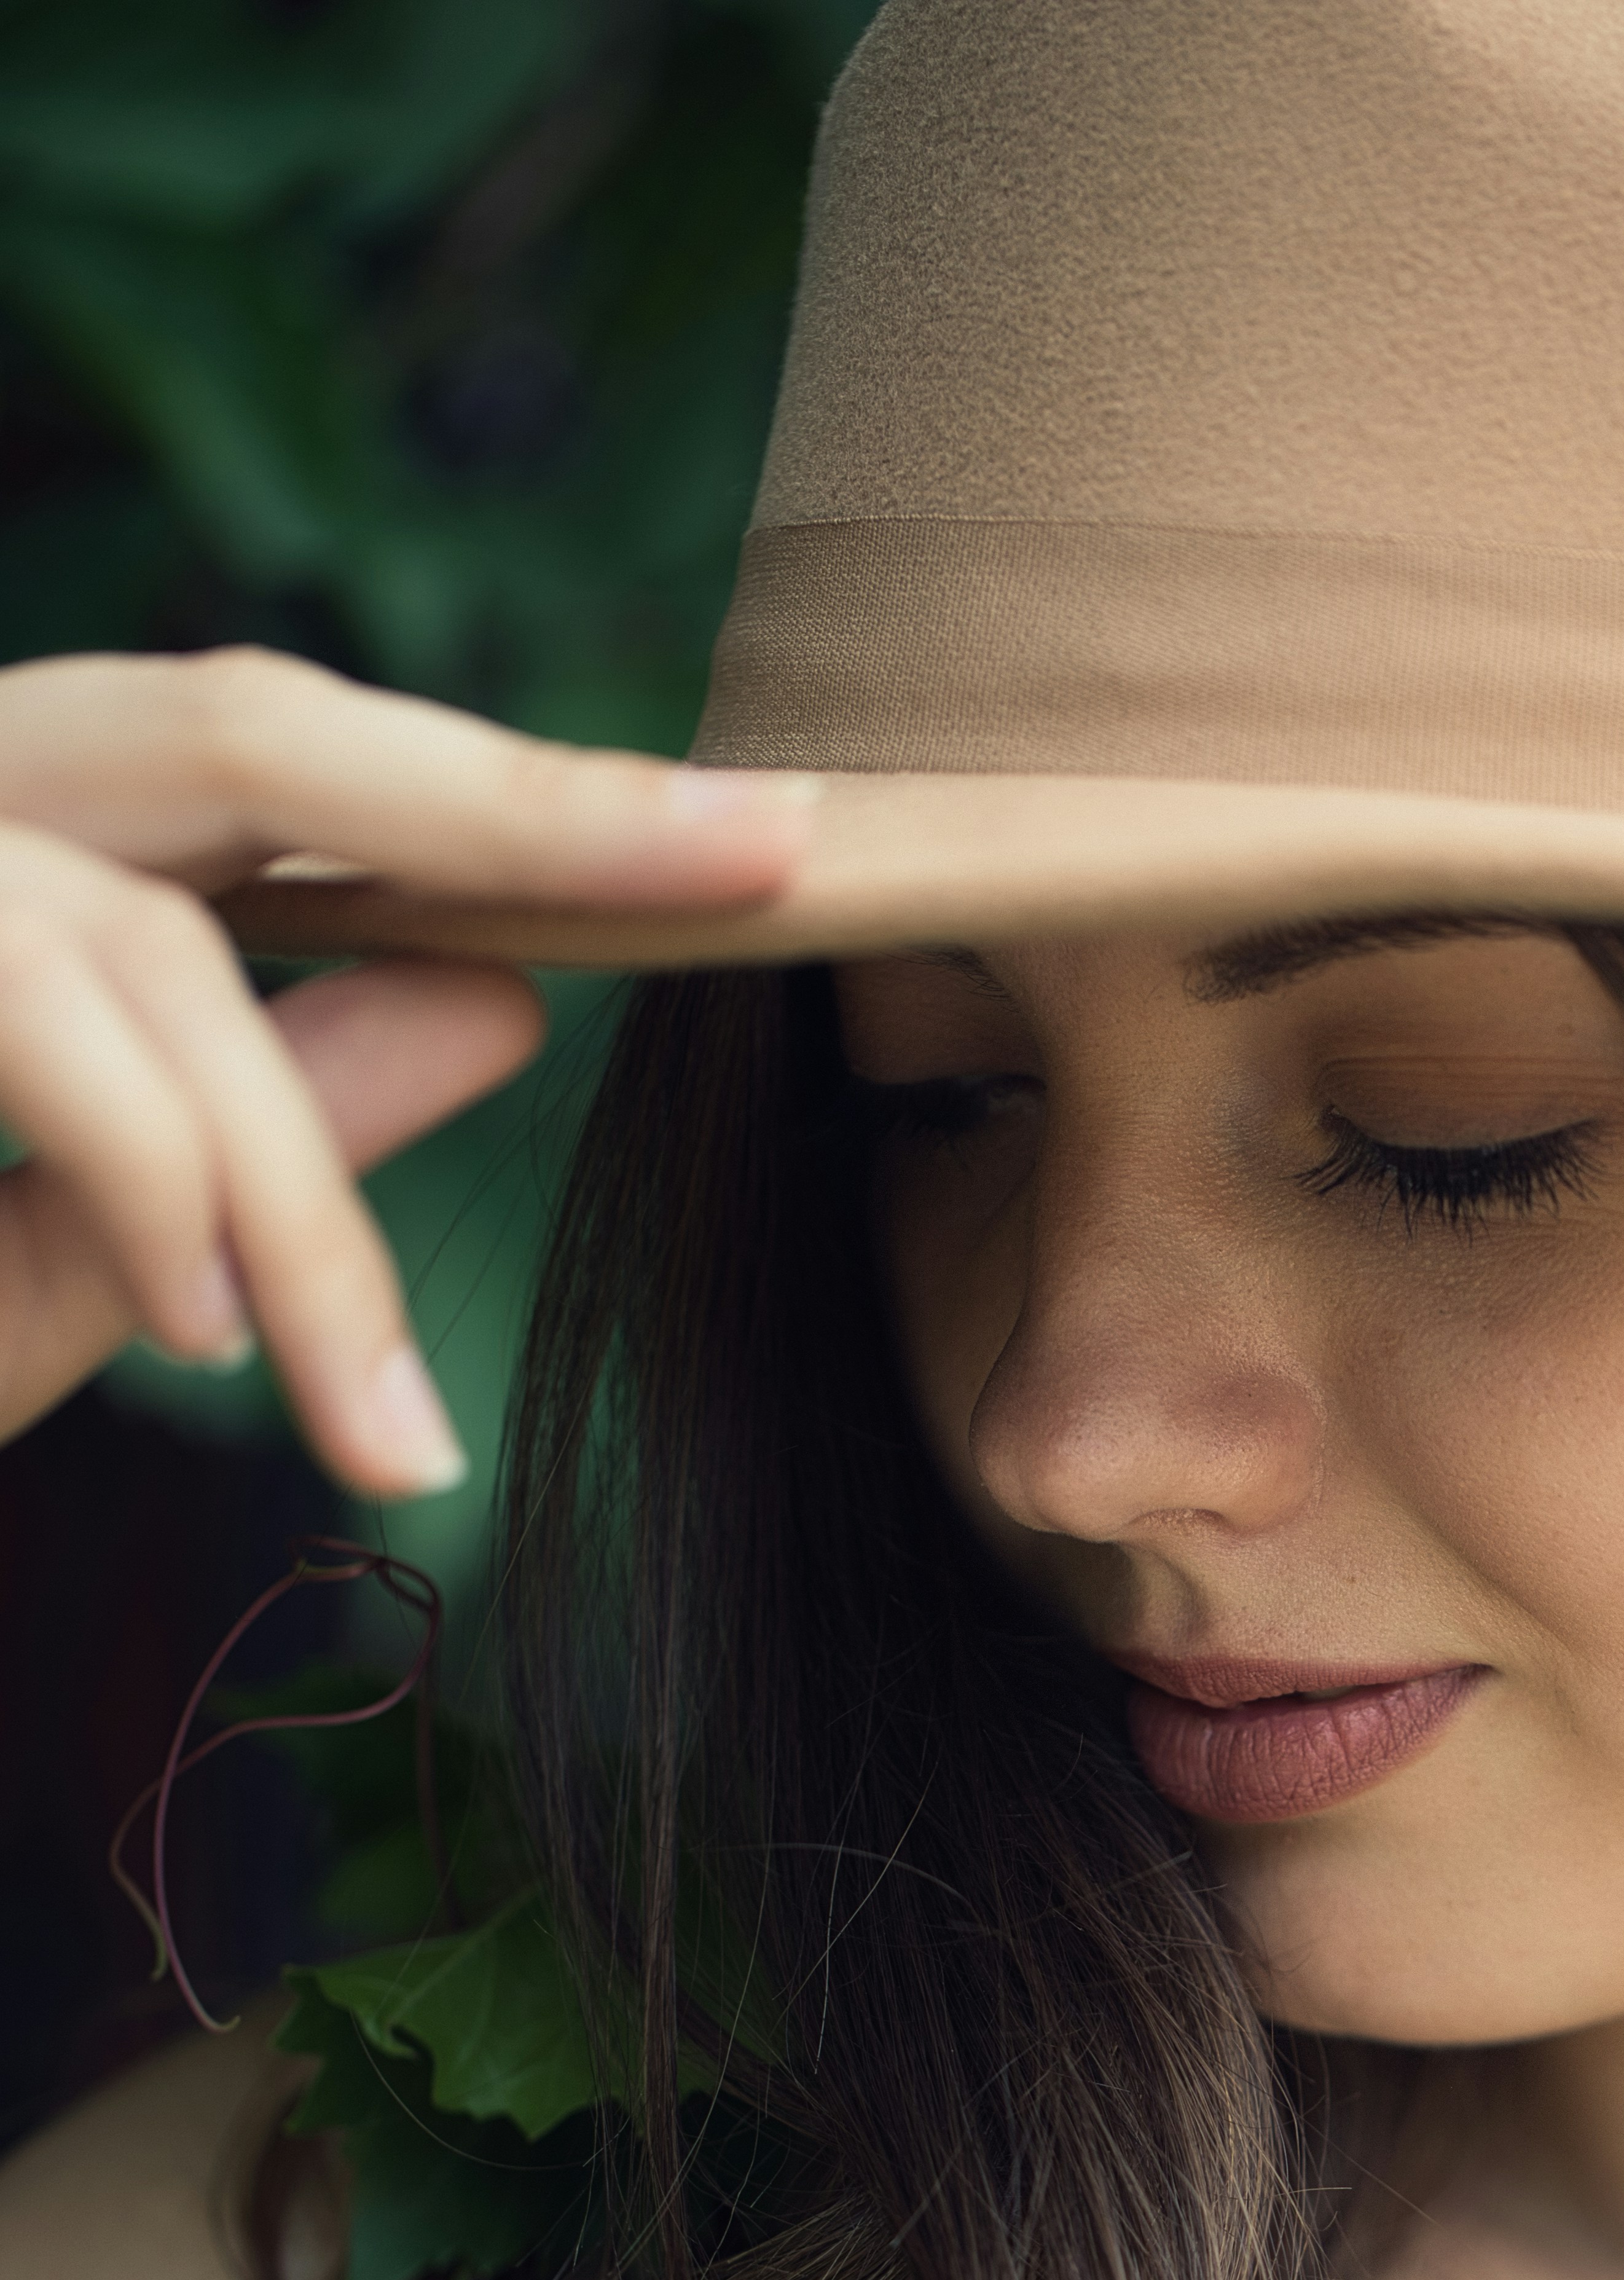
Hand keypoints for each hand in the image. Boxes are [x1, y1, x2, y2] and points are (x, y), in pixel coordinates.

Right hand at [0, 650, 812, 1492]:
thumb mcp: (22, 1253)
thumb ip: (236, 1133)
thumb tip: (502, 998)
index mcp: (4, 842)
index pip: (280, 780)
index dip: (514, 805)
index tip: (753, 848)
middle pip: (247, 734)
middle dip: (525, 810)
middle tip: (767, 852)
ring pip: (157, 941)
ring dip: (298, 1196)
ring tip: (385, 1420)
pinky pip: (35, 1009)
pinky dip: (152, 1171)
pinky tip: (209, 1329)